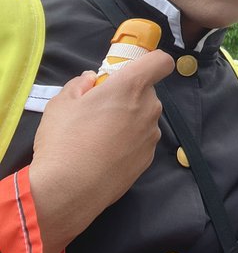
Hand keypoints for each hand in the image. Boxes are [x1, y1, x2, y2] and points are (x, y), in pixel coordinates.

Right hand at [29, 50, 173, 252]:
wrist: (69, 190)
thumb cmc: (64, 139)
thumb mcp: (62, 103)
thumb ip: (79, 85)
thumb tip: (91, 80)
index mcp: (131, 86)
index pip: (161, 62)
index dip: (150, 62)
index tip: (132, 70)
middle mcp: (149, 107)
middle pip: (147, 91)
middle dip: (129, 95)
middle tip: (101, 109)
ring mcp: (152, 134)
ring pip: (144, 116)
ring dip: (130, 119)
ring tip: (100, 136)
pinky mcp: (149, 157)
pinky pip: (142, 139)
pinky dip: (129, 142)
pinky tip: (106, 155)